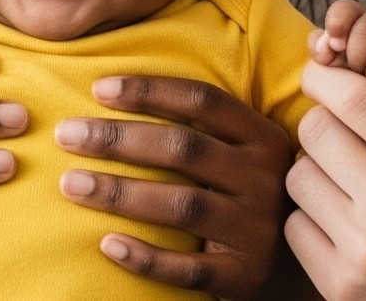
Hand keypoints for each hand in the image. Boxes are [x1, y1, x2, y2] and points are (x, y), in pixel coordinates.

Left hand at [54, 75, 295, 299]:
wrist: (298, 263)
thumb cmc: (246, 193)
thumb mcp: (241, 151)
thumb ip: (201, 125)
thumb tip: (111, 89)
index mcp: (262, 137)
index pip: (203, 101)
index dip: (149, 90)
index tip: (97, 89)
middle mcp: (264, 179)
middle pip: (184, 149)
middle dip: (118, 139)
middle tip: (67, 134)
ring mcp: (257, 229)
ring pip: (183, 205)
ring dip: (120, 193)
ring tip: (70, 184)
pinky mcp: (245, 275)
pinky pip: (189, 269)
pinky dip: (147, 258)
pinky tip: (107, 245)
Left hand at [285, 17, 365, 300]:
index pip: (357, 99)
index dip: (330, 76)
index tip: (327, 74)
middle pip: (317, 131)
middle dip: (326, 121)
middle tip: (347, 134)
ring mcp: (365, 253)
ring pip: (298, 176)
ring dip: (317, 171)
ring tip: (351, 182)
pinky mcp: (341, 287)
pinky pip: (295, 226)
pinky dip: (312, 218)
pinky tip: (346, 223)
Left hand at [308, 1, 365, 112]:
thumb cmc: (358, 83)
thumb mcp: (334, 68)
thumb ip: (321, 50)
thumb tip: (325, 44)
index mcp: (358, 20)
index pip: (345, 8)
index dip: (337, 24)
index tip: (335, 47)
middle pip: (365, 28)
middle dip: (357, 58)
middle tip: (360, 73)